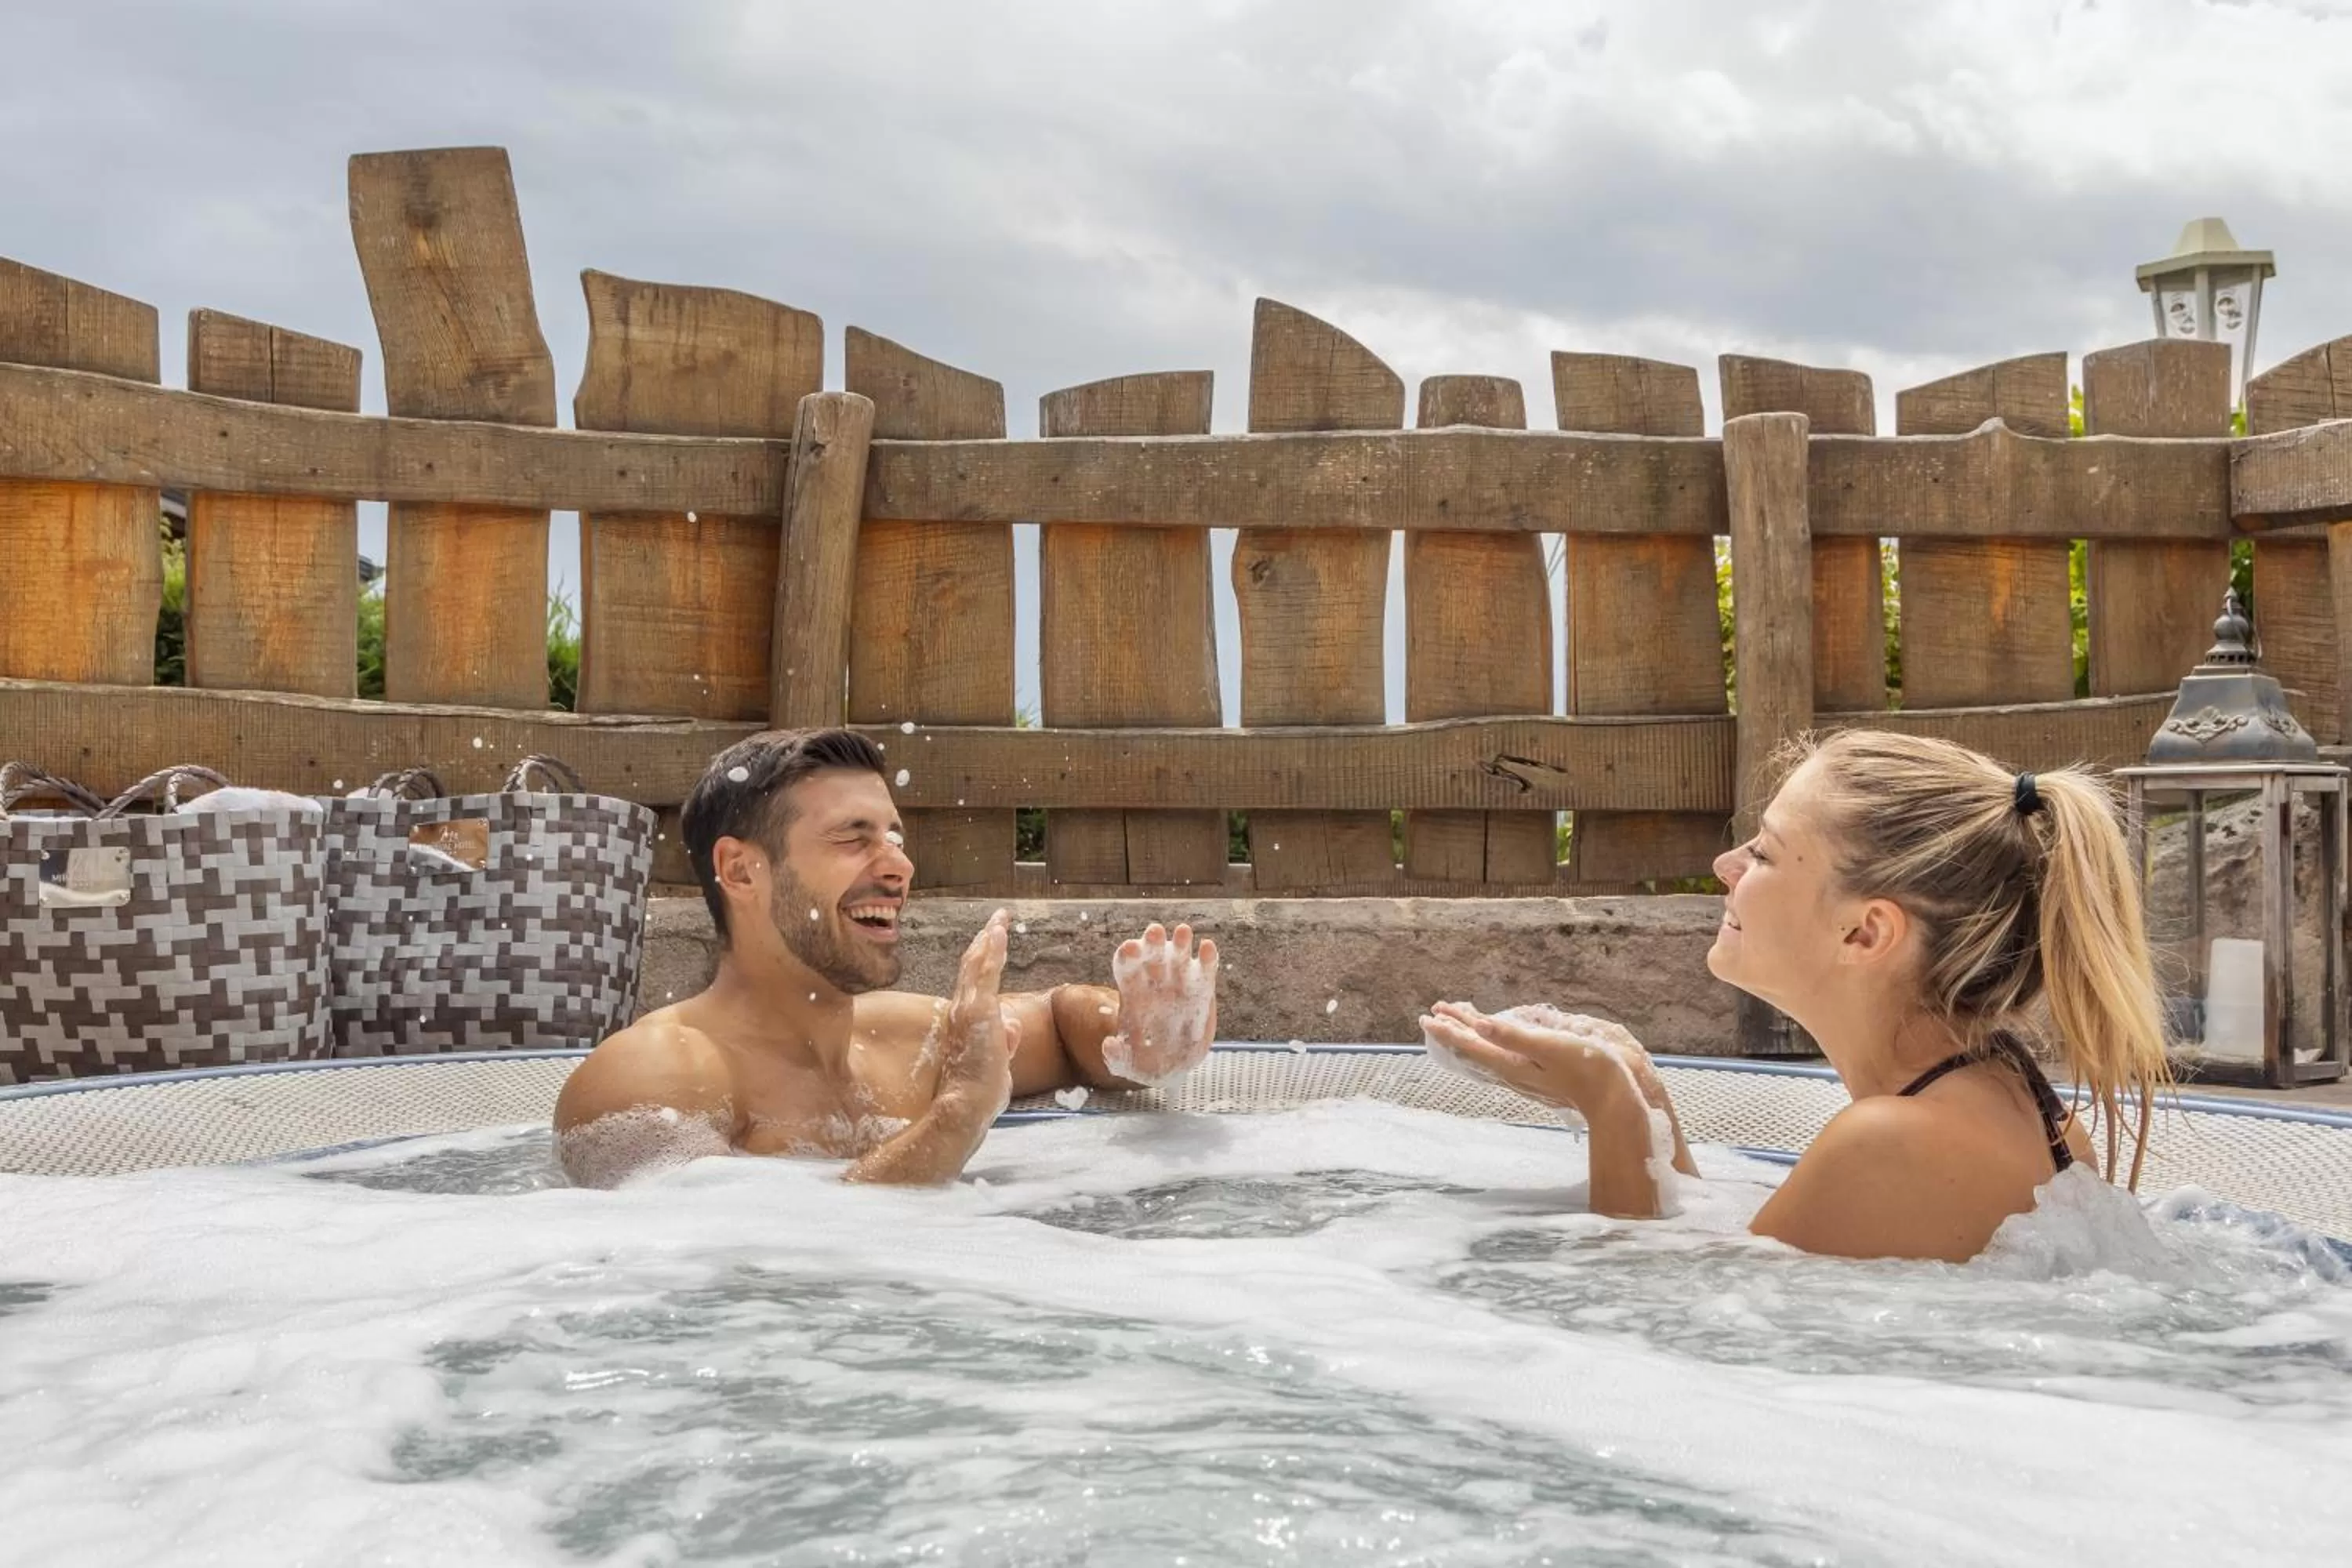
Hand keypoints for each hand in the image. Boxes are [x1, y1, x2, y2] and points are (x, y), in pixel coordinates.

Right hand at [936, 910, 1017, 1122]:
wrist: (965, 1106)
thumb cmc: (979, 1093)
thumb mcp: (996, 1063)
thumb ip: (1003, 1042)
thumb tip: (1011, 1025)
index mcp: (963, 1023)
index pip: (971, 985)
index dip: (979, 962)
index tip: (988, 944)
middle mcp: (960, 1011)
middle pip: (971, 968)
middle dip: (984, 942)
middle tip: (995, 921)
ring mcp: (968, 1009)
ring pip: (977, 964)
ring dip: (989, 939)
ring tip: (999, 919)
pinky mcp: (980, 1011)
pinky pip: (987, 972)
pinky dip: (993, 949)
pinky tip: (999, 931)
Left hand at [1102, 922, 1218, 1084]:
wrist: (1170, 1066)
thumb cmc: (1143, 1061)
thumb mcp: (1125, 1064)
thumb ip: (1115, 1055)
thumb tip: (1109, 1044)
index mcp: (1133, 993)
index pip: (1127, 968)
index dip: (1127, 957)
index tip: (1129, 949)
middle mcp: (1155, 983)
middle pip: (1152, 956)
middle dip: (1153, 942)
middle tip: (1154, 930)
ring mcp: (1179, 984)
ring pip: (1178, 957)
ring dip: (1180, 942)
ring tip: (1183, 931)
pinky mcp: (1201, 991)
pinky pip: (1204, 971)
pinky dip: (1207, 958)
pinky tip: (1207, 948)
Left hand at [1418, 1002, 1659, 1113]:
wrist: (1619, 1100)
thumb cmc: (1590, 1069)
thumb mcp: (1551, 1048)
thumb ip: (1515, 1037)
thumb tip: (1480, 1026)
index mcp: (1513, 1064)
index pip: (1472, 1045)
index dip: (1450, 1029)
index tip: (1429, 1014)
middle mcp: (1515, 1073)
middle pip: (1477, 1049)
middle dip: (1456, 1030)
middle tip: (1436, 1012)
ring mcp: (1528, 1077)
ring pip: (1490, 1054)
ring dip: (1472, 1036)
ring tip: (1459, 1022)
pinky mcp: (1542, 1077)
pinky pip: (1506, 1058)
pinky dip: (1494, 1044)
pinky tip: (1498, 1043)